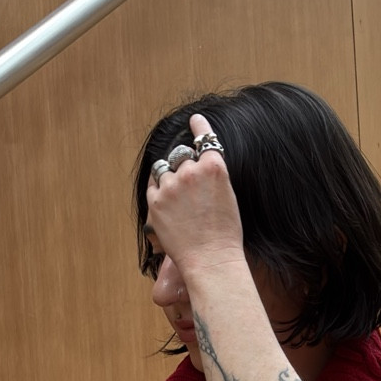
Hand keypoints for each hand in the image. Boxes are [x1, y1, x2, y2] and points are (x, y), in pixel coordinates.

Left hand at [145, 114, 243, 283]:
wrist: (211, 260)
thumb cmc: (224, 235)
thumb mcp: (227, 196)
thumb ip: (211, 176)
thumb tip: (196, 168)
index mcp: (214, 167)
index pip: (204, 138)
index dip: (199, 127)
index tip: (195, 120)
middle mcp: (191, 171)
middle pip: (181, 155)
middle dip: (183, 165)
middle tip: (187, 185)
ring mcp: (171, 186)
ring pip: (164, 169)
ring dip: (169, 177)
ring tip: (177, 199)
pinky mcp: (155, 202)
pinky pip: (153, 185)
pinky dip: (158, 189)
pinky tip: (165, 201)